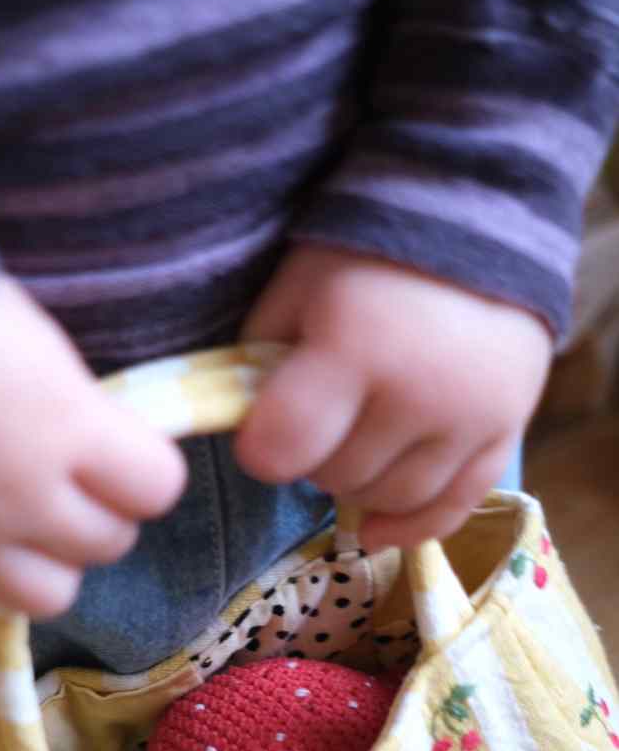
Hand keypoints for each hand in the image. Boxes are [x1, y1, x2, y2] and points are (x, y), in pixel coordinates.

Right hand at [0, 273, 186, 616]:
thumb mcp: (28, 339)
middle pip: (105, 545)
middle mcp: (26, 501)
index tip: (118, 458)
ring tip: (9, 521)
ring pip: (42, 594)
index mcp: (70, 430)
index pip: (157, 488)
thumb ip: (69, 403)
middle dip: (92, 515)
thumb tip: (86, 439)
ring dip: (38, 561)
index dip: (140, 474)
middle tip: (59, 483)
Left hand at [235, 247, 551, 549]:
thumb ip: (261, 358)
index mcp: (357, 344)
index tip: (262, 435)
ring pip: (392, 499)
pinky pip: (454, 509)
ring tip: (351, 444)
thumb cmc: (368, 258)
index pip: (287, 446)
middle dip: (314, 457)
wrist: (482, 221)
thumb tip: (243, 429)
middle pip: (339, 476)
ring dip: (358, 486)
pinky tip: (375, 529)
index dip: (263, 448)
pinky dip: (410, 527)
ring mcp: (471, 417)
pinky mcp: (507, 432)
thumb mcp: (296, 288)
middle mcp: (420, 391)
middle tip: (318, 420)